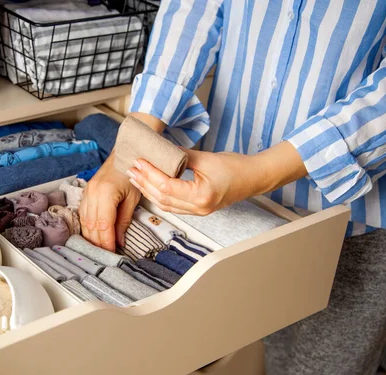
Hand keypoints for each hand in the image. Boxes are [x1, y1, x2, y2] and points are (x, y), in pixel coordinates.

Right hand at [79, 153, 141, 251]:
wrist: (124, 152)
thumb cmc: (132, 172)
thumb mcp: (132, 198)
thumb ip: (124, 220)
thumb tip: (120, 241)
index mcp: (105, 193)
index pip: (104, 225)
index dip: (107, 242)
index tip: (112, 254)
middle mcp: (92, 193)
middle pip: (92, 225)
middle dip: (98, 243)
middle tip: (105, 256)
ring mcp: (86, 192)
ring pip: (85, 221)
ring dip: (90, 237)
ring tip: (98, 250)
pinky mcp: (85, 192)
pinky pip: (83, 214)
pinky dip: (87, 227)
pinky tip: (92, 236)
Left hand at [125, 141, 307, 214]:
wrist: (254, 178)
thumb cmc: (236, 167)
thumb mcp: (206, 158)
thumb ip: (181, 156)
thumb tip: (160, 151)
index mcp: (201, 196)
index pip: (166, 186)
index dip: (150, 174)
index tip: (139, 161)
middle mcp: (198, 208)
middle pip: (162, 198)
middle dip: (144, 183)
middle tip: (130, 168)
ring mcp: (198, 211)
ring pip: (165, 204)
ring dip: (148, 190)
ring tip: (135, 176)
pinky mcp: (197, 209)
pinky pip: (172, 205)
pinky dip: (158, 195)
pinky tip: (150, 184)